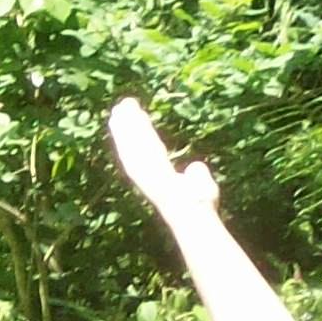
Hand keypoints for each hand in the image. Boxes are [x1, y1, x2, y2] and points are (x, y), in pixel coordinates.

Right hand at [108, 97, 218, 221]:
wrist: (195, 215)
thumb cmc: (201, 206)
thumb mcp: (202, 184)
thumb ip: (197, 174)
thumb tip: (195, 167)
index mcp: (162, 178)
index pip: (151, 151)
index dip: (143, 134)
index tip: (140, 116)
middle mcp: (149, 175)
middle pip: (137, 145)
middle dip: (129, 126)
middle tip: (123, 105)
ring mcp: (144, 173)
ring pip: (132, 145)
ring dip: (125, 127)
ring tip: (119, 108)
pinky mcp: (141, 171)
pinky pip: (131, 149)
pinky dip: (124, 135)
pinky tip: (120, 120)